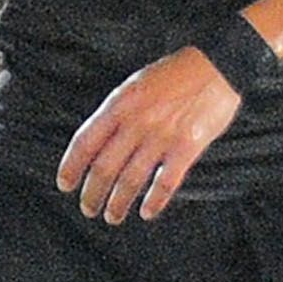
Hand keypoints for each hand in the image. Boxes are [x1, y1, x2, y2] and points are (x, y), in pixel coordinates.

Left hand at [60, 46, 242, 222]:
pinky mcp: (187, 147)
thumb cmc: (176, 74)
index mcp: (120, 104)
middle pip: (104, 168)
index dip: (71, 167)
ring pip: (130, 180)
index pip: (85, 142)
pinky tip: (146, 212)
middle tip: (88, 208)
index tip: (65, 184)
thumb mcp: (136, 84)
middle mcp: (136, 122)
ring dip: (118, 203)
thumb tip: (99, 142)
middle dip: (92, 194)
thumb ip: (118, 112)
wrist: (216, 65)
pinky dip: (154, 201)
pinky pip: (165, 183)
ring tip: (112, 216)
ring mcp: (161, 136)